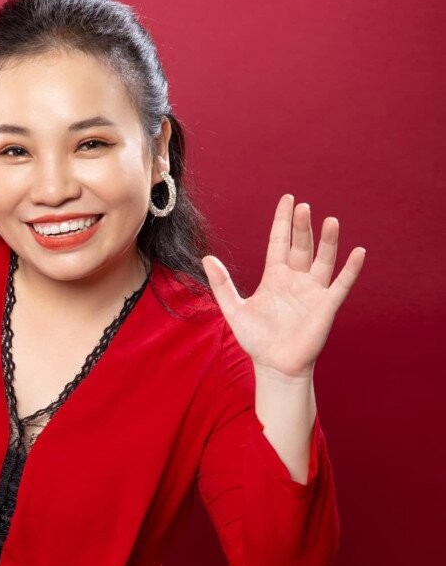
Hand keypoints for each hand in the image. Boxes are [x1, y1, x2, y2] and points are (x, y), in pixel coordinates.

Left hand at [201, 194, 365, 378]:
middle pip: (301, 246)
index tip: (287, 199)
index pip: (279, 242)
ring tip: (331, 220)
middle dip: (302, 227)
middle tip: (303, 207)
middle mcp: (296, 279)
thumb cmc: (256, 340)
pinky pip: (341, 284)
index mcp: (274, 277)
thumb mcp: (234, 309)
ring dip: (328, 241)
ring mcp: (313, 291)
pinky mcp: (326, 306)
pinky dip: (351, 269)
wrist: (275, 366)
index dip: (282, 221)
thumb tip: (206, 258)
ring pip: (323, 259)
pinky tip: (358, 252)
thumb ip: (222, 284)